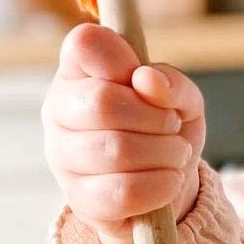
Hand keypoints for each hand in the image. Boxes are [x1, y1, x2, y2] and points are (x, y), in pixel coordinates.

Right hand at [42, 24, 205, 243]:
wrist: (168, 188)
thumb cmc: (165, 131)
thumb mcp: (183, 100)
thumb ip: (172, 84)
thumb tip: (148, 81)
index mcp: (79, 72)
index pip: (85, 43)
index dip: (124, 59)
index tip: (145, 81)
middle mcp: (59, 110)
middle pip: (103, 102)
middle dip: (156, 117)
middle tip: (171, 126)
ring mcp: (63, 157)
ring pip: (116, 150)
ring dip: (165, 153)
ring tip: (175, 154)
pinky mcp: (80, 199)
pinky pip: (122, 192)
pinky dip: (160, 185)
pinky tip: (169, 180)